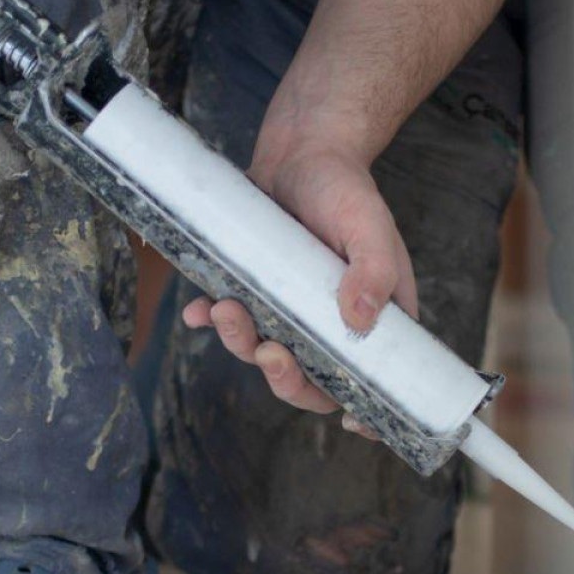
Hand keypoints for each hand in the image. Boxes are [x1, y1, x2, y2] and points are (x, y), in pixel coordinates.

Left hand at [183, 143, 416, 434]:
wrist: (301, 151)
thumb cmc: (345, 188)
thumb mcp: (369, 224)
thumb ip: (373, 270)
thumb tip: (358, 317)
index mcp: (373, 319)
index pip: (374, 381)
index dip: (366, 410)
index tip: (352, 421)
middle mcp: (330, 324)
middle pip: (312, 381)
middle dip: (286, 380)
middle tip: (268, 353)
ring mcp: (291, 312)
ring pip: (266, 353)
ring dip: (242, 344)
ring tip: (227, 310)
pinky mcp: (256, 291)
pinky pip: (231, 322)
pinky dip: (212, 321)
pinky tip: (199, 312)